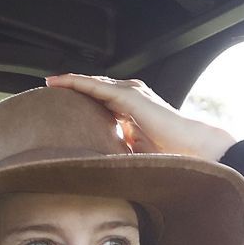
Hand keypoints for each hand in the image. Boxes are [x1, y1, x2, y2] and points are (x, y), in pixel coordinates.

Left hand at [45, 72, 236, 161]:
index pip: (101, 100)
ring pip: (94, 83)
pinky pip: (97, 86)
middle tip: (49, 87)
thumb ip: (118, 150)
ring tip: (50, 82)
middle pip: (95, 88)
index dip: (81, 100)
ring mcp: (132, 93)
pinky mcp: (130, 96)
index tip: (60, 103)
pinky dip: (77, 83)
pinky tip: (60, 82)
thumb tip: (97, 163)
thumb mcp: (135, 152)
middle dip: (72, 86)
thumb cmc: (170, 154)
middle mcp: (131, 97)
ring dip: (71, 81)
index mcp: (132, 111)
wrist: (194, 148)